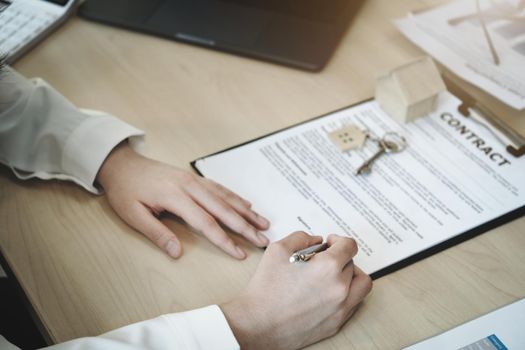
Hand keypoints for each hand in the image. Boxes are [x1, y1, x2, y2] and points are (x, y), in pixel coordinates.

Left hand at [96, 143, 269, 258]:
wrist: (122, 164)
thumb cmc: (126, 190)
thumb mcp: (133, 215)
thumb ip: (157, 233)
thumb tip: (177, 253)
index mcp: (175, 196)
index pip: (206, 222)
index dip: (224, 240)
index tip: (239, 253)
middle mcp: (190, 186)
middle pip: (223, 209)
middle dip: (245, 226)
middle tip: (263, 240)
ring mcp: (194, 180)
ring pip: (226, 197)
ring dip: (246, 211)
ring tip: (264, 223)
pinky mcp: (194, 177)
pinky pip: (220, 188)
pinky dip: (235, 197)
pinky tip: (246, 204)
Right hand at [220, 232, 372, 349]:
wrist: (257, 324)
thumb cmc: (265, 289)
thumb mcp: (278, 249)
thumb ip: (301, 238)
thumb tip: (316, 240)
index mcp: (328, 267)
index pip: (349, 246)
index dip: (339, 240)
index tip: (331, 243)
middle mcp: (340, 288)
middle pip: (352, 264)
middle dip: (340, 257)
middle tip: (324, 259)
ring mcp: (340, 308)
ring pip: (361, 285)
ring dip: (351, 275)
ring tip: (335, 274)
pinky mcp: (336, 323)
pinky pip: (354, 304)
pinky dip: (347, 294)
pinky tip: (330, 291)